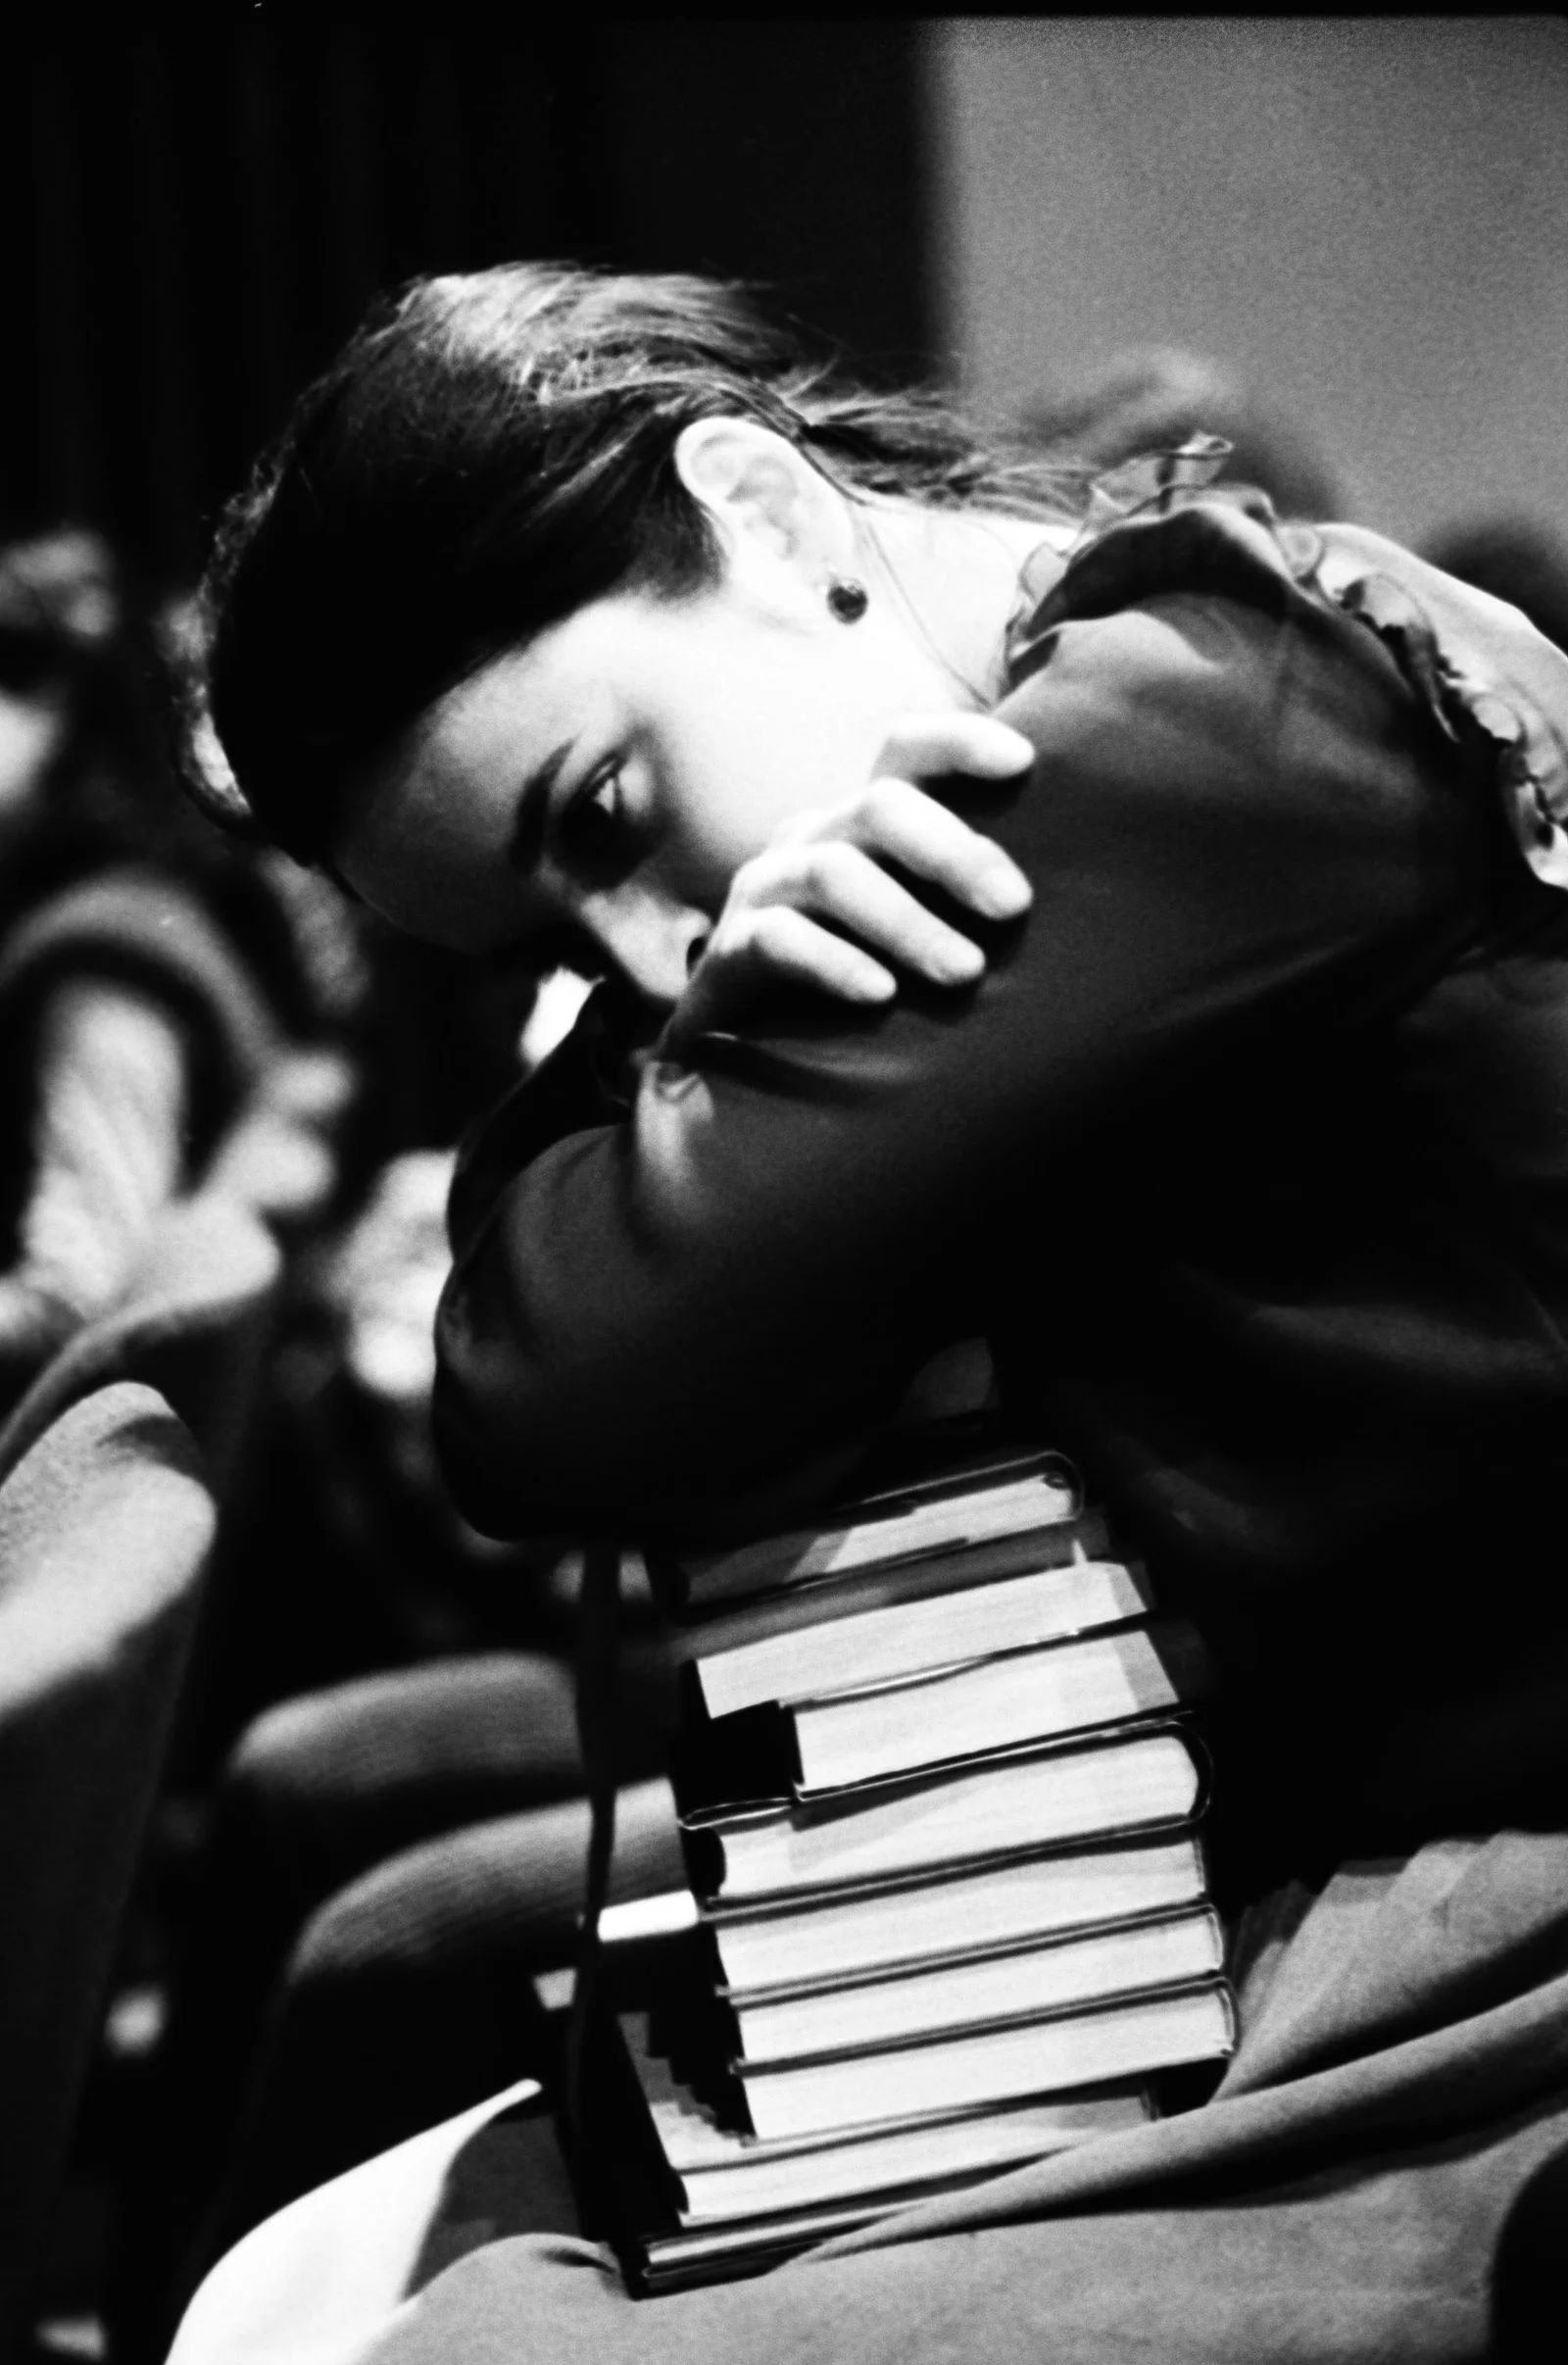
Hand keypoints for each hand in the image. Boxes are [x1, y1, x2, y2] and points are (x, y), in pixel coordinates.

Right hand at [677, 713, 1033, 1037]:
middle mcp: (814, 837)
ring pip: (834, 874)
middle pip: (880, 807)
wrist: (750, 1047)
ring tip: (965, 973)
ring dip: (906, 922)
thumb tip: (1078, 893)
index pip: (907, 750)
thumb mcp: (922, 923)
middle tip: (1014, 908)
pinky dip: (834, 964)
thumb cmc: (867, 979)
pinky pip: (781, 941)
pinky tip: (880, 995)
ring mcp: (767, 888)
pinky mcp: (731, 951)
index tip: (1025, 763)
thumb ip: (977, 899)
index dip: (960, 742)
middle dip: (952, 853)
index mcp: (865, 821)